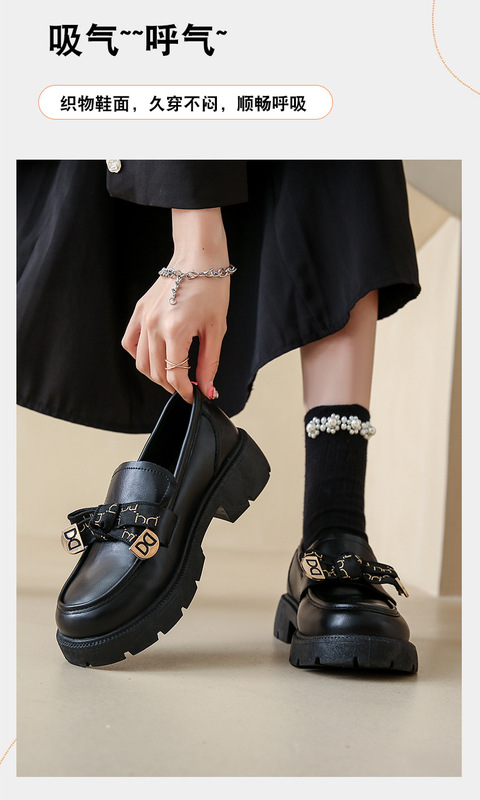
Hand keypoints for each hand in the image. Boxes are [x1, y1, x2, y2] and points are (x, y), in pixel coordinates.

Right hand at [122, 208, 230, 403]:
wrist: (198, 258)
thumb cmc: (212, 289)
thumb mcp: (216, 329)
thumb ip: (210, 363)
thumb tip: (208, 389)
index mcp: (176, 330)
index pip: (174, 374)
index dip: (186, 391)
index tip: (195, 397)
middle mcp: (154, 326)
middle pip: (156, 372)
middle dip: (173, 386)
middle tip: (188, 387)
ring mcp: (143, 318)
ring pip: (141, 362)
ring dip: (156, 375)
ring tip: (173, 376)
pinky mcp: (139, 311)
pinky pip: (131, 343)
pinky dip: (140, 356)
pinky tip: (155, 358)